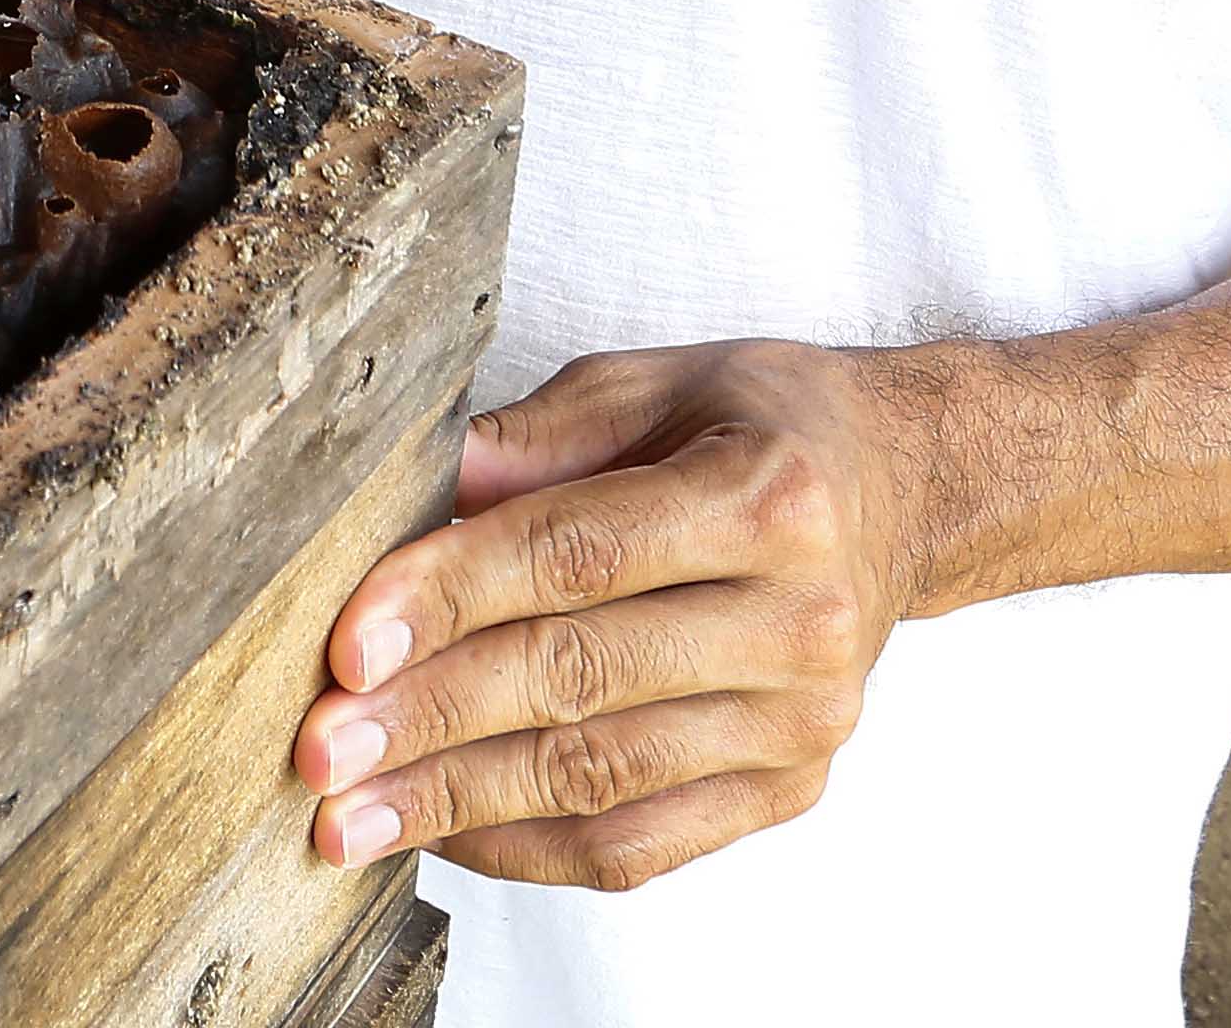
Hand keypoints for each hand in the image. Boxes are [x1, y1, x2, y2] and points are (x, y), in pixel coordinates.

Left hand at [292, 340, 942, 891]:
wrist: (908, 491)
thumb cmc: (767, 425)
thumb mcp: (659, 382)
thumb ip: (538, 440)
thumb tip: (422, 497)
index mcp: (768, 496)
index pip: (576, 556)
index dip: (452, 599)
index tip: (351, 646)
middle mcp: (800, 619)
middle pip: (581, 678)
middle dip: (431, 718)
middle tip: (322, 749)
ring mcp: (802, 721)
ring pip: (601, 776)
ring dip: (460, 801)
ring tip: (350, 815)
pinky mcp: (789, 790)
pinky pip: (641, 843)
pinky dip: (531, 847)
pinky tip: (445, 834)